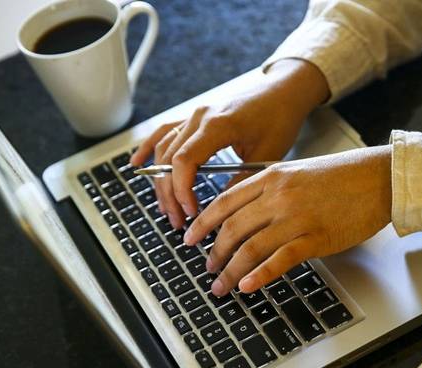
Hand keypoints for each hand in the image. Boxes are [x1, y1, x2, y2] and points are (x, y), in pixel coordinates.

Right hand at [129, 59, 329, 228]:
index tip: (190, 212)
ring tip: (167, 208)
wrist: (284, 91)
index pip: (184, 161)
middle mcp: (199, 117)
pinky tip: (137, 164)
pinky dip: (149, 148)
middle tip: (178, 221)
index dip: (181, 190)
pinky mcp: (195, 117)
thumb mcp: (267, 155)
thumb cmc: (280, 118)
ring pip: (164, 149)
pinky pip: (165, 132)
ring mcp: (194, 115)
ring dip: (162, 181)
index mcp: (217, 125)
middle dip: (170, 194)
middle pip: (169, 159)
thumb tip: (222, 210)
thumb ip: (241, 181)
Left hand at [183, 145, 392, 295]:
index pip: (225, 202)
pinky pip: (280, 259)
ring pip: (251, 247)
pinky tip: (247, 286)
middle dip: (214, 252)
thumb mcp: (298, 172)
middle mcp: (279, 196)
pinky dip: (260, 275)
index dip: (203, 223)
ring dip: (230, 270)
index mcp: (272, 177)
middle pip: (233, 228)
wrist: (379, 178)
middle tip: (207, 268)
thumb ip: (271, 189)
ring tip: (221, 286)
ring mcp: (296, 217)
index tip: (190, 237)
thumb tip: (247, 215)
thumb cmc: (343, 176)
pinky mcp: (316, 238)